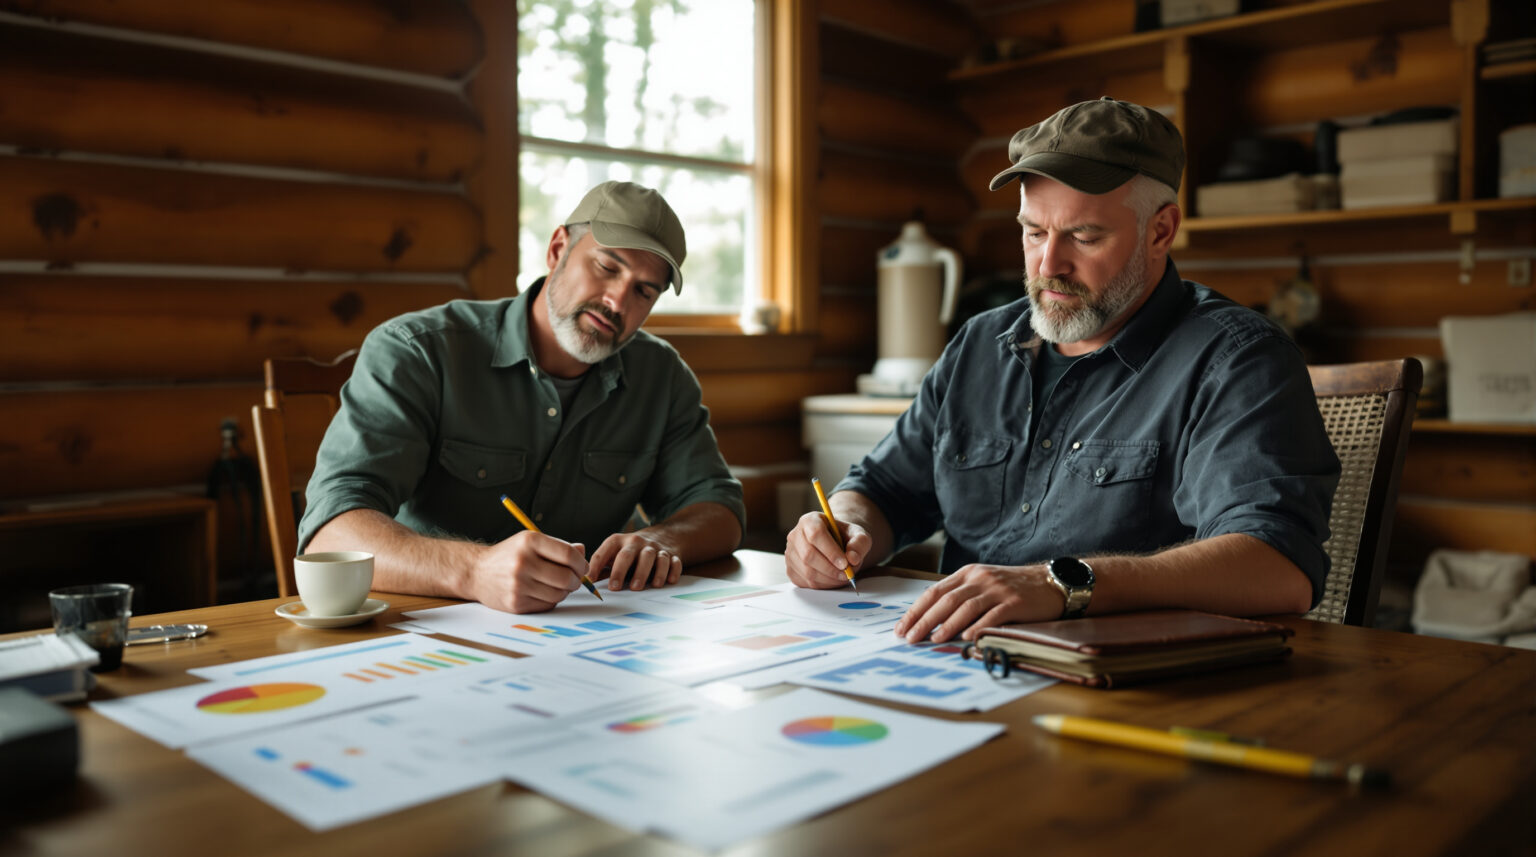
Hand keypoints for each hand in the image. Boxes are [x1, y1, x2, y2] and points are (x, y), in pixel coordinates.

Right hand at [469, 531, 584, 612]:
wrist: (477, 572)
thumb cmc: (509, 555)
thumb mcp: (530, 542)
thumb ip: (558, 546)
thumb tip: (583, 551)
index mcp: (529, 541)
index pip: (568, 554)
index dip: (581, 563)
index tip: (581, 567)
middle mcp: (523, 562)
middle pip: (566, 577)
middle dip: (576, 580)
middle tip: (574, 579)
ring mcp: (518, 584)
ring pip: (559, 594)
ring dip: (565, 591)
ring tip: (559, 585)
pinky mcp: (516, 603)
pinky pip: (547, 605)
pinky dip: (551, 600)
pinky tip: (544, 592)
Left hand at [590, 532, 683, 590]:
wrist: (662, 536)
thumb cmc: (631, 551)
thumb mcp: (614, 553)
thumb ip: (601, 566)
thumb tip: (583, 583)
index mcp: (618, 541)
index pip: (605, 551)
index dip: (597, 565)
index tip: (590, 580)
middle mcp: (637, 543)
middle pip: (629, 554)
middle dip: (621, 571)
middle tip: (615, 588)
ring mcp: (655, 548)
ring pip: (653, 557)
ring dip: (648, 572)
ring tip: (642, 587)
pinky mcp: (672, 555)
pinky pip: (674, 561)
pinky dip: (672, 571)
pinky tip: (669, 581)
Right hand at [785, 511, 870, 589]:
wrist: (835, 544)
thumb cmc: (845, 537)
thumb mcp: (858, 534)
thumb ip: (860, 543)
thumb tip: (853, 558)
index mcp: (810, 520)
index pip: (816, 534)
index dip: (831, 551)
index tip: (845, 563)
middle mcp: (795, 535)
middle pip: (808, 555)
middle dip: (830, 569)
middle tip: (847, 574)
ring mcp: (790, 553)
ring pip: (806, 571)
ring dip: (828, 579)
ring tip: (843, 577)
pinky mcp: (791, 569)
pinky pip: (805, 582)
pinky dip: (822, 585)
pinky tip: (833, 580)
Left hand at [894, 563, 1062, 643]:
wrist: (1051, 582)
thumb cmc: (1013, 587)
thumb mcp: (983, 583)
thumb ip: (961, 596)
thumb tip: (932, 620)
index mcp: (967, 573)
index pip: (934, 592)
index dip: (916, 610)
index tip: (901, 627)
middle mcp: (979, 578)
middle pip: (945, 600)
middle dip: (924, 620)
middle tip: (909, 638)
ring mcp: (997, 590)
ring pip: (965, 607)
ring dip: (947, 625)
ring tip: (933, 639)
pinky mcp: (1014, 603)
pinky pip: (992, 616)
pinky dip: (977, 627)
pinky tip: (967, 638)